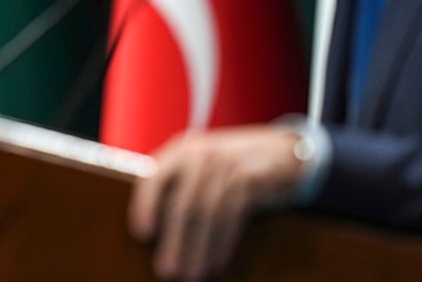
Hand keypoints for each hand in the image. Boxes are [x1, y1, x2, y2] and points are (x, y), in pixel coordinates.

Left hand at [127, 125, 302, 280]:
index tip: (142, 233)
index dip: (146, 205)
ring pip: (208, 213)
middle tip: (167, 271)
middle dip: (175, 241)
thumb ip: (176, 186)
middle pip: (184, 203)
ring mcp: (227, 164)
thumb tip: (155, 232)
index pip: (154, 176)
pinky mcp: (251, 179)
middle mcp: (201, 154)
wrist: (279, 151)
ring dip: (199, 249)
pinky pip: (233, 216)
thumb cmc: (228, 165)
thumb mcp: (198, 165)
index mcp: (180, 151)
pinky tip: (216, 262)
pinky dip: (223, 242)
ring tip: (192, 274)